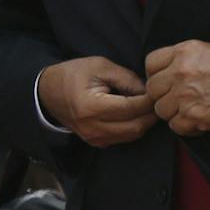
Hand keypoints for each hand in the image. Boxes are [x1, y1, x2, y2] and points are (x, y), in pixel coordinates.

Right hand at [39, 57, 158, 147]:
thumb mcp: (100, 67)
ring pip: (132, 135)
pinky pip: (123, 138)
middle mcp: (93, 128)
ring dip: (145, 122)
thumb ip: (126, 78)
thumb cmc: (73, 75)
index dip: (149, 100)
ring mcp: (95, 138)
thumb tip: (148, 90)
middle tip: (160, 99)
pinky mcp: (97, 142)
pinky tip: (139, 114)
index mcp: (92, 107)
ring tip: (152, 106)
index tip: (159, 90)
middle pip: (135, 127)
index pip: (131, 108)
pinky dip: (135, 127)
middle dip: (151, 114)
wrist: (49, 93)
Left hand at [143, 41, 209, 137]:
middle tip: (176, 98)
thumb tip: (163, 70)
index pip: (151, 63)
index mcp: (183, 52)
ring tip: (188, 108)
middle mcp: (181, 72)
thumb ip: (181, 58)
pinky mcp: (194, 116)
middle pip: (153, 89)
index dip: (156, 74)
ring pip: (161, 109)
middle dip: (163, 94)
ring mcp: (186, 96)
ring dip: (172, 112)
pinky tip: (196, 119)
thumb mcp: (205, 50)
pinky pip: (174, 126)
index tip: (164, 81)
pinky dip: (184, 126)